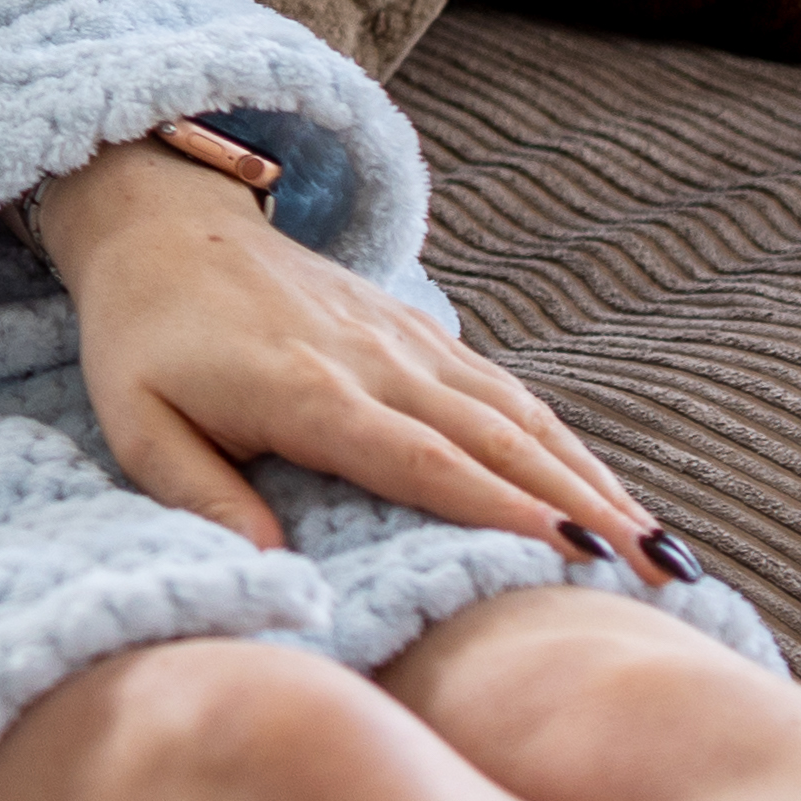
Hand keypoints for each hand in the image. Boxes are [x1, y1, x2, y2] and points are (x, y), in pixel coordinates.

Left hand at [41, 138, 685, 578]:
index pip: (419, 459)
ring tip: (662, 551)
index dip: (496, 507)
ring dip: (594, 482)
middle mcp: (375, 363)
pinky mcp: (420, 333)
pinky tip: (612, 494)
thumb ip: (199, 495)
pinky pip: (506, 393)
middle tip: (660, 576)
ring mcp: (407, 342)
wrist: (161, 224)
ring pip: (519, 417)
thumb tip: (275, 570)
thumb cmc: (145, 338)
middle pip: (495, 442)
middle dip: (583, 509)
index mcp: (307, 391)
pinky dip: (566, 445)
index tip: (570, 557)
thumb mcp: (137, 422)